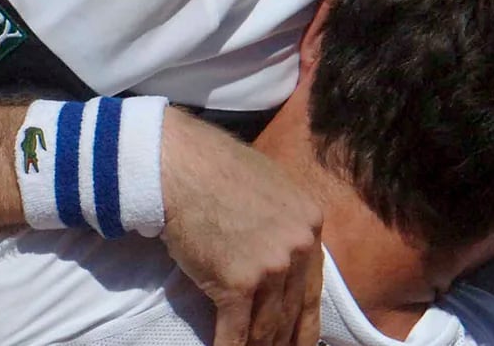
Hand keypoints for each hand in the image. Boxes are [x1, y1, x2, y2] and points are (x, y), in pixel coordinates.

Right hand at [159, 111, 322, 345]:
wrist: (181, 165)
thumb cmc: (218, 171)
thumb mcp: (273, 189)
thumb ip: (287, 226)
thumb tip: (284, 260)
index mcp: (311, 223)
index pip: (312, 290)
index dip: (305, 325)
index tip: (300, 343)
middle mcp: (299, 247)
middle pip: (292, 312)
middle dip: (283, 342)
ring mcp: (270, 266)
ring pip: (267, 326)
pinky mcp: (237, 283)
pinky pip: (236, 330)